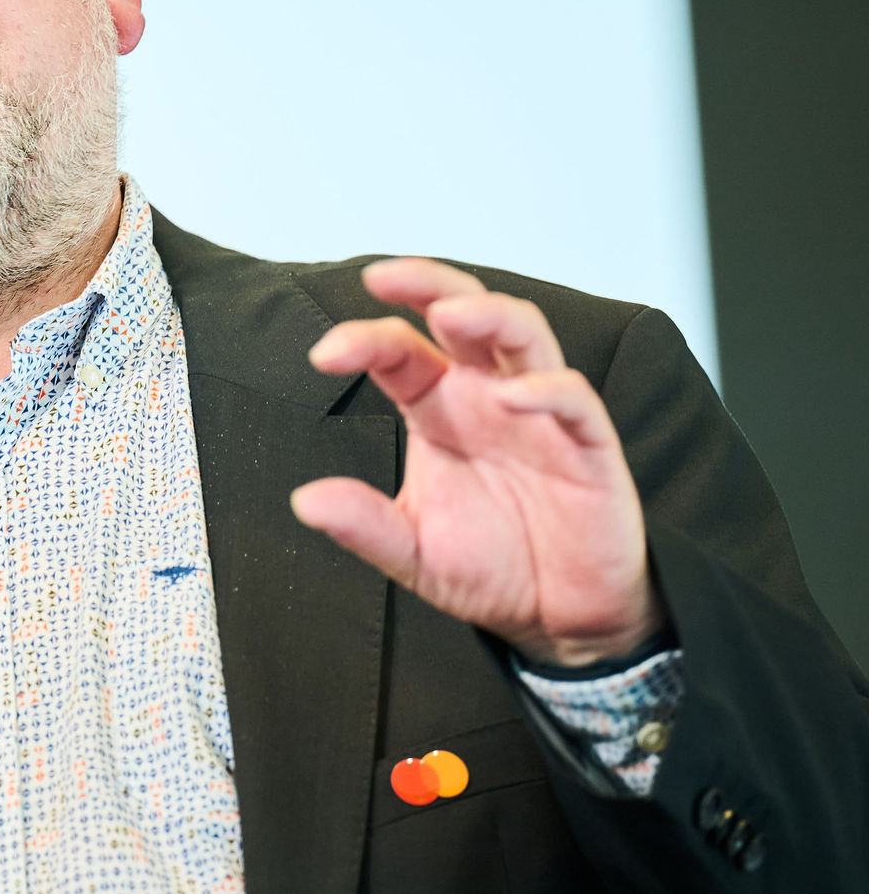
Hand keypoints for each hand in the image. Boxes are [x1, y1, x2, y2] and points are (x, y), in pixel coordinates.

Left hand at [291, 258, 664, 666]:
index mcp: (439, 409)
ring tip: (451, 314)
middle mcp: (487, 397)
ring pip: (523, 334)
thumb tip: (306, 501)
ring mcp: (540, 416)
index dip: (363, 339)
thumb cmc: (490, 568)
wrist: (558, 616)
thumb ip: (365, 526)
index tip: (323, 355)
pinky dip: (547, 391)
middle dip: (426, 283)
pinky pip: (574, 401)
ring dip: (488, 314)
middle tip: (382, 277)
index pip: (400, 350)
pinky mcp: (588, 447)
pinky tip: (514, 398)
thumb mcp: (413, 553)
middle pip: (463, 310)